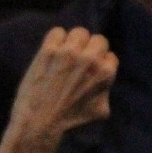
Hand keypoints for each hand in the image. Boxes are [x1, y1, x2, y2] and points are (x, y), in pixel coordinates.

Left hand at [0, 27, 117, 152]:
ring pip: (78, 32)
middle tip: (81, 58)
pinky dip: (56, 40)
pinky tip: (53, 52)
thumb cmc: (72, 120)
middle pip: (97, 39)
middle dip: (91, 48)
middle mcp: (89, 59)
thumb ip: (106, 91)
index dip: (102, 61)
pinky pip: (57, 32)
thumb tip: (104, 81)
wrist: (42, 121)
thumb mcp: (101, 111)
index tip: (93, 69)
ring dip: (74, 41)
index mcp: (105, 74)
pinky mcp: (48, 50)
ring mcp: (68, 52)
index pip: (110, 55)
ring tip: (66, 53)